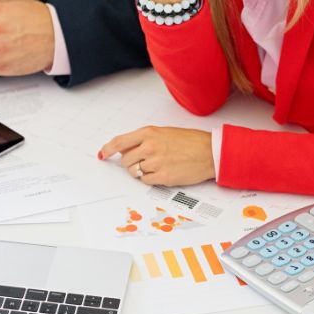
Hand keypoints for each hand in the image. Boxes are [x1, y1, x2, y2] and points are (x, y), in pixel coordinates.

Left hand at [99, 126, 214, 185]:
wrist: (210, 152)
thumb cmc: (190, 141)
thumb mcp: (164, 133)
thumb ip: (144, 139)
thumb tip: (125, 150)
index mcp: (148, 133)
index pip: (119, 142)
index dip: (108, 149)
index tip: (103, 154)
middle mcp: (149, 146)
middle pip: (125, 160)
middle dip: (130, 163)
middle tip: (142, 162)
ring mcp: (156, 162)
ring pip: (134, 172)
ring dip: (140, 172)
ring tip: (155, 166)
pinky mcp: (163, 176)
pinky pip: (146, 181)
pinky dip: (150, 179)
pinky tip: (162, 172)